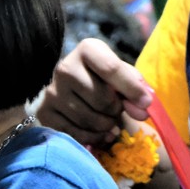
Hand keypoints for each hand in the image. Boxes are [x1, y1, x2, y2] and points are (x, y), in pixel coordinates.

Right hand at [36, 38, 151, 145]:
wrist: (72, 87)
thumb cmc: (102, 79)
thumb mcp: (121, 74)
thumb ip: (135, 88)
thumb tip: (142, 111)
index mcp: (87, 50)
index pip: (112, 69)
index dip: (132, 89)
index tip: (145, 104)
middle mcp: (65, 68)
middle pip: (101, 99)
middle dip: (116, 111)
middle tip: (118, 112)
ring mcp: (51, 92)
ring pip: (88, 119)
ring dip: (106, 126)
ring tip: (110, 123)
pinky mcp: (44, 112)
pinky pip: (73, 132)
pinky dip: (92, 138)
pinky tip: (100, 134)